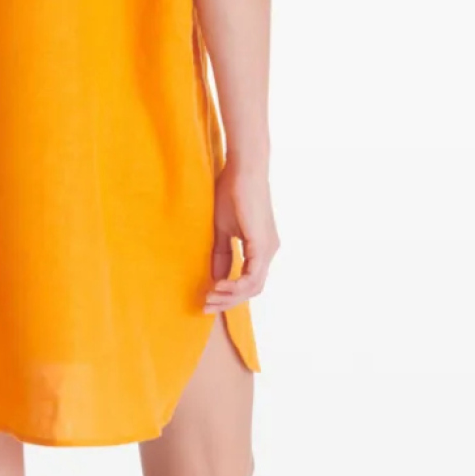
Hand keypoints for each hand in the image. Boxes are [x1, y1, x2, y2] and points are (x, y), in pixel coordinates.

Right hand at [205, 162, 279, 310]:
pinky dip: (236, 285)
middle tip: (205, 304)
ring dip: (231, 295)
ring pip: (253, 286)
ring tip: (210, 295)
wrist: (242, 171)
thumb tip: (216, 277)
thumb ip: (221, 255)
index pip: (248, 281)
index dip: (228, 294)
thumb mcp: (222, 230)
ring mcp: (268, 249)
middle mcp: (269, 251)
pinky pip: (253, 275)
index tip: (206, 298)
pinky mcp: (263, 244)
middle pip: (252, 289)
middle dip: (228, 300)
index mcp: (261, 248)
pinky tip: (219, 285)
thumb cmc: (231, 193)